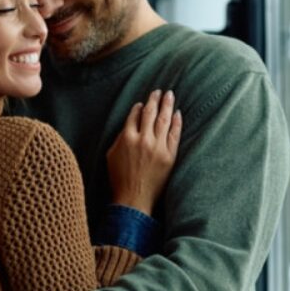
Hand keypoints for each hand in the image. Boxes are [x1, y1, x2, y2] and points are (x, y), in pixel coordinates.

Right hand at [106, 89, 182, 214]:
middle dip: (155, 100)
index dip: (139, 107)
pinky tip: (178, 114)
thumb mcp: (111, 155)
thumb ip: (120, 138)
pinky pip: (175, 135)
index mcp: (127, 138)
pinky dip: (176, 122)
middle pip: (150, 113)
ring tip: (170, 95)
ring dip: (167, 105)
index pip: (135, 116)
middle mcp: (143, 139)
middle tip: (159, 91)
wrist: (133, 198)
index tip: (142, 102)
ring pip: (164, 120)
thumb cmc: (119, 179)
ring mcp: (157, 147)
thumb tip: (130, 125)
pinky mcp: (169, 156)